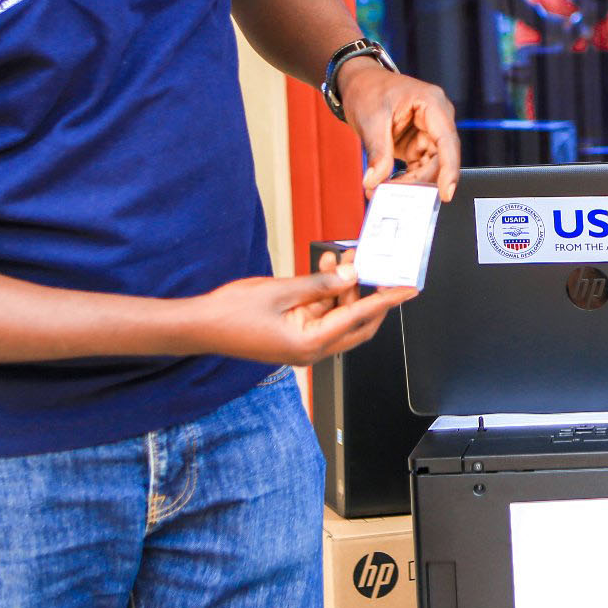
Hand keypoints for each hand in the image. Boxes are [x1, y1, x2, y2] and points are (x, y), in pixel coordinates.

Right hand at [183, 263, 417, 364]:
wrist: (199, 327)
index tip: (408, 289)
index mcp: (310, 344)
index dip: (387, 300)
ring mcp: (302, 343)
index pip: (360, 319)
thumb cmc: (231, 314)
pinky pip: (320, 313)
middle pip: (356, 322)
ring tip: (343, 257)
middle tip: (374, 265)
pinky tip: (327, 268)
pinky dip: (326, 292)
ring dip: (344, 287)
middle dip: (367, 292)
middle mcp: (311, 350)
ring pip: (338, 315)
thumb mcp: (280, 291)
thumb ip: (319, 284)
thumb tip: (351, 276)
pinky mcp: (294, 335)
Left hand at [338, 63, 461, 199]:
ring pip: (430, 167)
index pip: (447, 141)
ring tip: (386, 191)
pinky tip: (389, 186)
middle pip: (440, 158)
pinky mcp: (419, 144)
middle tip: (397, 196)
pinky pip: (420, 167)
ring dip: (411, 183)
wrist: (358, 83)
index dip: (450, 169)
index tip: (446, 192)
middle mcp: (437, 119)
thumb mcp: (371, 120)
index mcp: (432, 104)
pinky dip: (406, 180)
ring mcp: (429, 132)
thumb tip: (375, 181)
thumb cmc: (368, 89)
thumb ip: (377, 152)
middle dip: (420, 180)